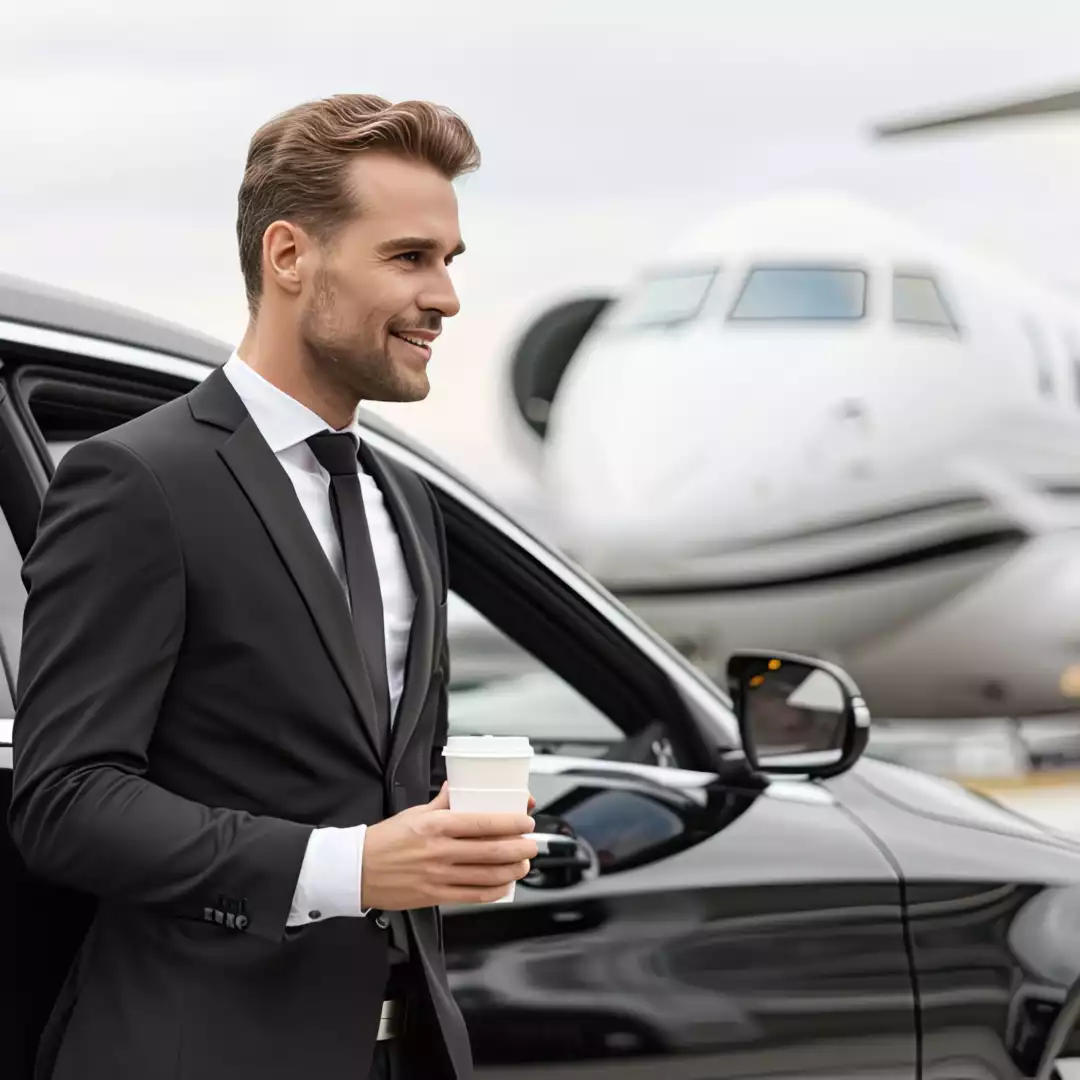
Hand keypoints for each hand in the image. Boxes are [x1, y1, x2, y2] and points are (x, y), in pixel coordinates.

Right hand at [361, 783, 538, 910]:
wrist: (357, 870)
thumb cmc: (384, 840)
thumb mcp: (414, 813)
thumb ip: (442, 801)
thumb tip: (459, 787)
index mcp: (436, 825)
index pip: (481, 822)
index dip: (510, 822)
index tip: (525, 820)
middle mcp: (440, 851)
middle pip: (491, 850)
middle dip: (519, 847)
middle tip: (531, 843)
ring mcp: (439, 875)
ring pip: (486, 875)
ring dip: (511, 870)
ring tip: (523, 864)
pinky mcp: (435, 896)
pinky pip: (472, 895)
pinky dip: (494, 892)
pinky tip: (504, 885)